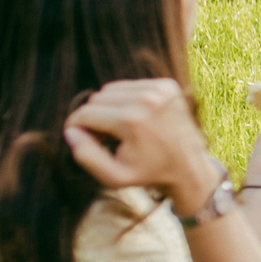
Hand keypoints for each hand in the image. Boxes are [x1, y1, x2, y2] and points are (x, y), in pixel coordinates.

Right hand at [63, 79, 216, 210]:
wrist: (190, 167)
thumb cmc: (148, 174)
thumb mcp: (113, 176)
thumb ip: (85, 155)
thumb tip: (71, 130)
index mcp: (131, 120)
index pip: (84, 114)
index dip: (76, 128)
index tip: (81, 139)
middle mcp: (146, 99)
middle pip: (96, 99)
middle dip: (94, 118)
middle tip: (105, 138)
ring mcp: (159, 89)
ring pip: (110, 90)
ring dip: (109, 108)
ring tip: (121, 130)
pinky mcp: (167, 85)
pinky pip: (129, 86)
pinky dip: (127, 100)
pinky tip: (137, 119)